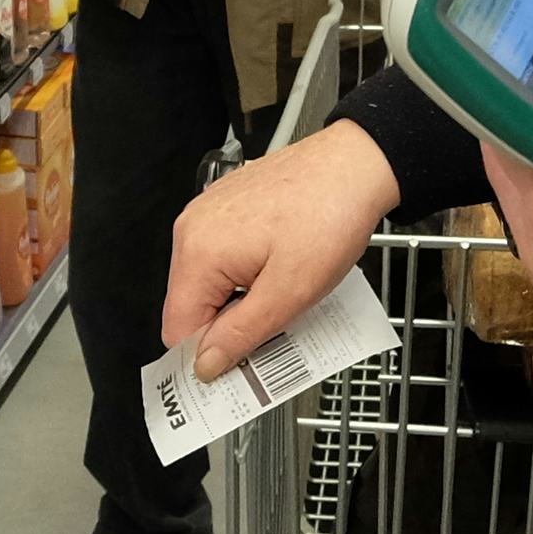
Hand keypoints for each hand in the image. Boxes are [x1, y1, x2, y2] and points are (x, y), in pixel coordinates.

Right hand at [167, 122, 396, 378]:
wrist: (354, 165)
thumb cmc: (329, 217)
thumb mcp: (290, 293)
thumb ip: (241, 335)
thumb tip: (204, 365)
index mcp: (199, 252)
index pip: (178, 329)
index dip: (209, 356)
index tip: (242, 368)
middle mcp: (192, 229)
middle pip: (190, 307)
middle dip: (227, 329)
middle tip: (274, 332)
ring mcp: (206, 215)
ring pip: (208, 285)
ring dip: (239, 304)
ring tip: (282, 297)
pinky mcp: (224, 208)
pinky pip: (221, 259)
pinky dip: (244, 277)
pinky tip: (279, 273)